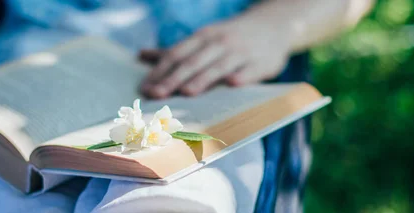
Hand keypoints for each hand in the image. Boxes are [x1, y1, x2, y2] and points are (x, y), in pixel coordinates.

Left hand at [140, 18, 290, 98]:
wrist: (273, 24)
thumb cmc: (230, 37)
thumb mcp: (203, 38)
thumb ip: (175, 50)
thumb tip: (140, 56)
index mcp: (203, 37)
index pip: (176, 54)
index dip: (160, 71)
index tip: (145, 89)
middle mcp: (220, 42)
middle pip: (193, 62)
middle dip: (174, 79)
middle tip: (157, 95)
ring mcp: (241, 51)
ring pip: (219, 66)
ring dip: (203, 79)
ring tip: (187, 92)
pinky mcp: (262, 62)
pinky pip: (250, 70)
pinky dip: (242, 76)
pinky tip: (232, 85)